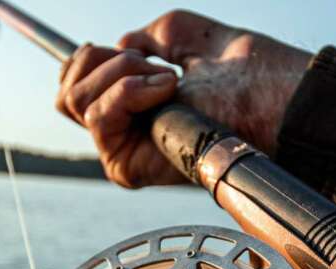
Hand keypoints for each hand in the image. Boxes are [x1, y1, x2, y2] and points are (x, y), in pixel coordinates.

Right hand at [55, 10, 310, 187]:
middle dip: (105, 62)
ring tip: (169, 81)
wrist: (271, 98)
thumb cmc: (242, 72)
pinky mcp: (126, 166)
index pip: (71, 84)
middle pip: (64, 92)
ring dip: (122, 73)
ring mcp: (122, 151)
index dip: (86, 58)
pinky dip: (129, 91)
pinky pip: (99, 116)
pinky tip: (168, 92)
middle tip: (156, 67)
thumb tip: (115, 49)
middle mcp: (122, 133)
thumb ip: (143, 40)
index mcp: (131, 106)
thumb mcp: (181, 35)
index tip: (132, 50)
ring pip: (76, 101)